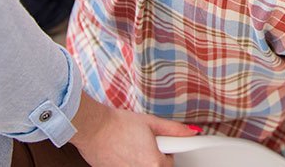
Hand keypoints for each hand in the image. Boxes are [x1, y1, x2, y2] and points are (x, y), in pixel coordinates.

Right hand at [70, 92, 196, 166]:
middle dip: (154, 157)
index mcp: (153, 162)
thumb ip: (174, 129)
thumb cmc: (118, 124)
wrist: (93, 128)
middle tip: (145, 143)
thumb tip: (191, 131)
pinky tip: (122, 152)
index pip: (170, 164)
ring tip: (132, 146)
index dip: (167, 151)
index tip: (163, 145)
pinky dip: (128, 163)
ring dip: (141, 160)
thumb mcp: (151, 122)